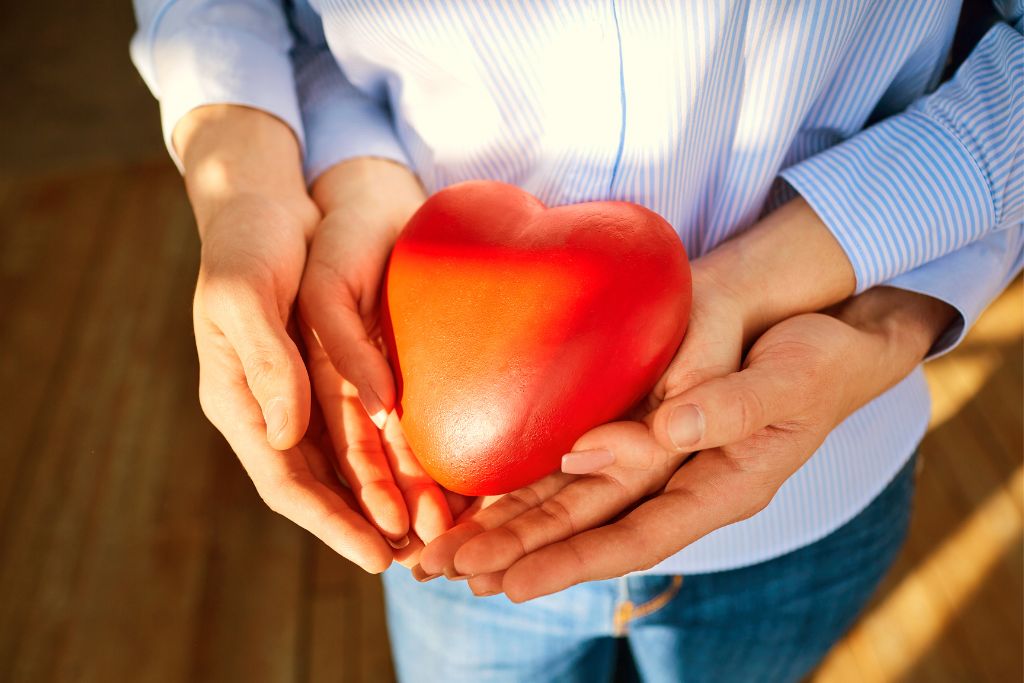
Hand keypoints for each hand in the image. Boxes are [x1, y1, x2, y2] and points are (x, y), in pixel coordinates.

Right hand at [179, 106, 392, 571]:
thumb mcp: (246, 294)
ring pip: (344, 469)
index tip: (378, 557)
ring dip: (383, 501)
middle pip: (320, 489)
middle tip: (419, 560)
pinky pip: (358, 433)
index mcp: (239, 402)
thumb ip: (266, 364)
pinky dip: (388, 460)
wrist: (262, 207)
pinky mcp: (324, 379)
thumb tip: (288, 436)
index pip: (287, 482)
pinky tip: (423, 476)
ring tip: (429, 532)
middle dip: (366, 526)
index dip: (332, 524)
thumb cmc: (248, 244)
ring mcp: (296, 399)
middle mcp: (268, 412)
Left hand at [423, 286, 952, 598]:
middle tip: (445, 570)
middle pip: (587, 529)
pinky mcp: (637, 428)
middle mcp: (677, 485)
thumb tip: (664, 434)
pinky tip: (484, 495)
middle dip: (516, 553)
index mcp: (721, 490)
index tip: (511, 582)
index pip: (636, 537)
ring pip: (571, 501)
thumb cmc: (815, 357)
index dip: (574, 560)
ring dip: (509, 526)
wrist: (820, 327)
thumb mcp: (788, 377)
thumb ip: (727, 407)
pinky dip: (528, 481)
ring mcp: (654, 460)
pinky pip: (573, 463)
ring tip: (446, 548)